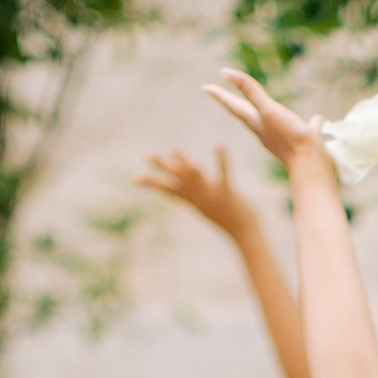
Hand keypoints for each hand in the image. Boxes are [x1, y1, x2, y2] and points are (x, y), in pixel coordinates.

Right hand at [137, 145, 260, 238]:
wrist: (243, 232)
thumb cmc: (227, 219)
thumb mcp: (207, 207)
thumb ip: (195, 196)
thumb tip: (190, 185)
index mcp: (192, 201)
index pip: (168, 190)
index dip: (152, 184)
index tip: (134, 178)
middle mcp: (198, 197)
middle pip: (177, 179)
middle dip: (162, 167)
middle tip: (147, 156)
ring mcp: (211, 194)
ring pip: (194, 175)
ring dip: (184, 162)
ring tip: (173, 150)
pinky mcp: (226, 191)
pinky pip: (223, 172)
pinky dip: (221, 158)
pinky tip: (218, 145)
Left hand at [203, 69, 334, 185]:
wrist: (311, 167)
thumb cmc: (289, 138)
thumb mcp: (268, 110)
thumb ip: (250, 91)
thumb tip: (226, 72)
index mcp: (256, 123)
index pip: (233, 105)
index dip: (220, 94)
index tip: (206, 87)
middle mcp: (266, 131)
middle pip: (247, 113)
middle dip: (236, 102)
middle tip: (224, 93)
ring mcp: (282, 139)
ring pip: (272, 122)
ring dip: (266, 112)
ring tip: (264, 106)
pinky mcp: (300, 143)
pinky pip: (302, 129)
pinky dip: (307, 123)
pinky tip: (317, 119)